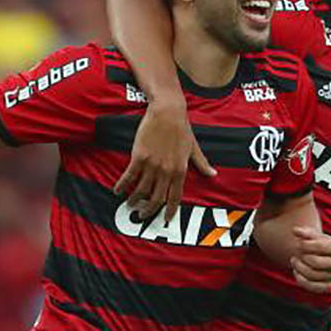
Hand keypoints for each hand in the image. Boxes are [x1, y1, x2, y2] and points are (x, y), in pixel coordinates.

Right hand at [114, 99, 215, 219]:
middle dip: (149, 210)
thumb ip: (202, 163)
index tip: (165, 219)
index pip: (175, 197)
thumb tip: (213, 174)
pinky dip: (122, 186)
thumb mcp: (193, 147)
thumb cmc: (182, 128)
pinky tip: (117, 191)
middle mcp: (167, 171)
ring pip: (141, 190)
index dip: (169, 210)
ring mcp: (152, 165)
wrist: (167, 111)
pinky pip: (129, 177)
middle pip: (156, 198)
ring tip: (129, 203)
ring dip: (134, 200)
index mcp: (180, 170)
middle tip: (142, 215)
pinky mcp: (139, 157)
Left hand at [290, 226, 330, 292]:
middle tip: (296, 252)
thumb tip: (295, 230)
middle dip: (302, 257)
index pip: (320, 246)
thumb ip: (303, 232)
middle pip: (316, 262)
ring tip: (294, 260)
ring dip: (299, 267)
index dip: (305, 244)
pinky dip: (301, 279)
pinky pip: (312, 286)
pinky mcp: (327, 286)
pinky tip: (296, 271)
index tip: (299, 242)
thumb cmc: (314, 243)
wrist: (316, 255)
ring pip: (312, 275)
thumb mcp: (310, 235)